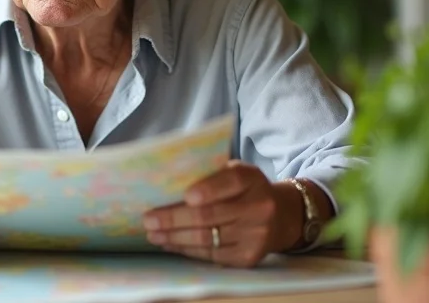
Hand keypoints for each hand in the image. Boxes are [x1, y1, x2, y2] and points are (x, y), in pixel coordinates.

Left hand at [142, 160, 298, 267]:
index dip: (208, 189)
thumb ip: (210, 172)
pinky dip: (187, 250)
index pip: (230, 182)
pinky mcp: (248, 256)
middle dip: (175, 218)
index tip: (186, 196)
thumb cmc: (244, 189)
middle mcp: (259, 207)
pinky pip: (212, 255)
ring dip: (175, 237)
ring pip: (207, 238)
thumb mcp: (235, 172)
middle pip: (211, 215)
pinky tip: (170, 244)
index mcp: (251, 179)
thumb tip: (166, 178)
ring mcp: (256, 234)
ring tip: (153, 234)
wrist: (280, 216)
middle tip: (148, 219)